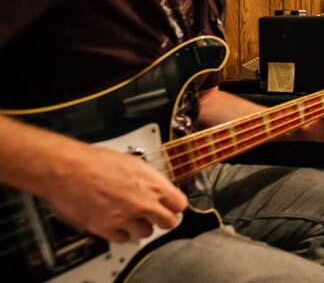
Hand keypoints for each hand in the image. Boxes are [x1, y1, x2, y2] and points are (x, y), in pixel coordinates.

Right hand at [43, 144, 187, 243]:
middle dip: (162, 219)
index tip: (171, 206)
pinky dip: (120, 232)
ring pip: (146, 233)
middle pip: (168, 222)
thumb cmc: (93, 161)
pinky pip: (123, 239)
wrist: (66, 169)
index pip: (180, 204)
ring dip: (140, 226)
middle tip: (155, 215)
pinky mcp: (107, 229)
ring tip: (129, 216)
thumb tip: (156, 187)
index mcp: (152, 184)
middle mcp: (142, 203)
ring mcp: (125, 218)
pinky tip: (115, 221)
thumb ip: (148, 179)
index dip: (174, 205)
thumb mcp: (132, 162)